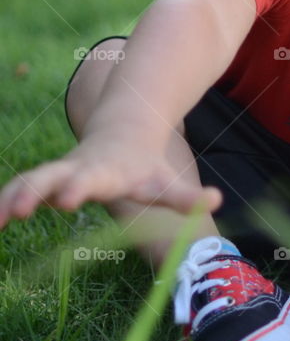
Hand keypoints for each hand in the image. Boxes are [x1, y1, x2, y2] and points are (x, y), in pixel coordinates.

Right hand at [0, 132, 222, 229]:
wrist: (125, 130)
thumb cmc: (146, 166)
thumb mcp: (166, 180)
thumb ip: (187, 196)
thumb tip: (217, 200)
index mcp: (106, 171)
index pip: (92, 180)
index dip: (81, 188)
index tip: (69, 198)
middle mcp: (76, 169)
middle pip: (51, 177)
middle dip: (34, 192)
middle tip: (19, 210)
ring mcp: (59, 172)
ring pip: (28, 182)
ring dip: (10, 198)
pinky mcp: (47, 181)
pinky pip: (20, 190)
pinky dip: (4, 203)